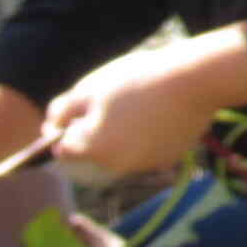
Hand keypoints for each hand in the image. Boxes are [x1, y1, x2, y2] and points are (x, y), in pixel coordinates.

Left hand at [44, 48, 224, 176]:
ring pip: (121, 152)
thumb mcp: (90, 87)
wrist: (195, 80)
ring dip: (120, 135)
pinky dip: (146, 137)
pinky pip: (147, 150)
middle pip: (93, 152)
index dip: (62, 129)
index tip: (75, 108)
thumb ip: (63, 110)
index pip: (62, 149)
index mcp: (91, 149)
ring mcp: (144, 164)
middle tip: (110, 101)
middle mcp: (114, 166)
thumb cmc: (136, 80)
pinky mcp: (168, 158)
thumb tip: (52, 125)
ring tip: (137, 104)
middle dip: (94, 132)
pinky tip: (158, 112)